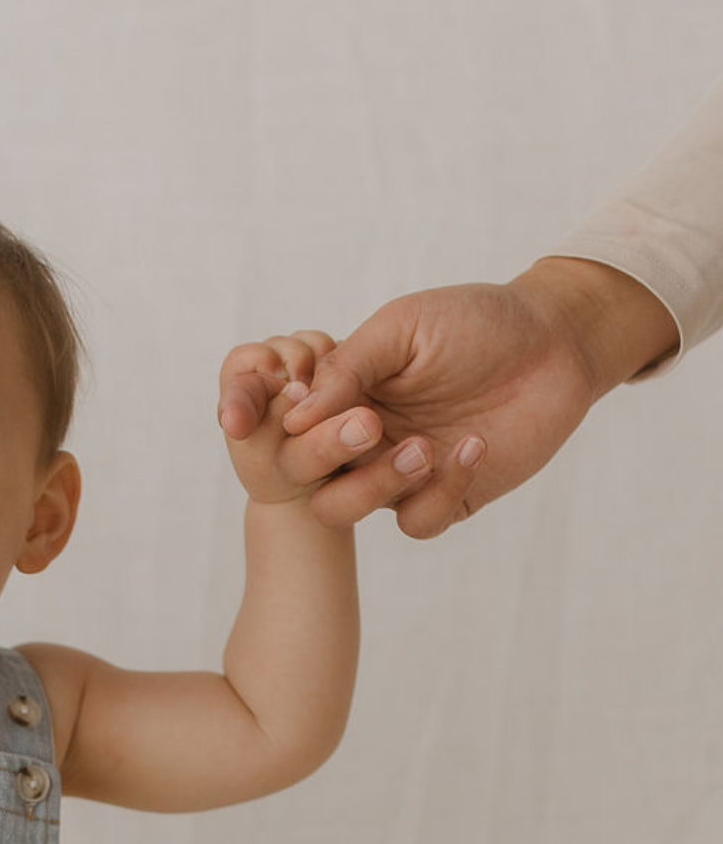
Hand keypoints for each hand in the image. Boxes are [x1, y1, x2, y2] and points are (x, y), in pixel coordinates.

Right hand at [222, 272, 635, 538]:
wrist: (555, 342)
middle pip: (309, 478)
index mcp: (341, 398)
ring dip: (380, 483)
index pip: (290, 429)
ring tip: (425, 446)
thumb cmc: (475, 323)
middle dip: (328, 458)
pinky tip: (473, 446)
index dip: (288, 430)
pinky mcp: (445, 498)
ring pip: (350, 508)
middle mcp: (360, 441)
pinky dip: (441, 491)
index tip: (306, 413)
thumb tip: (297, 415)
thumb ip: (350, 365)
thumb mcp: (403, 326)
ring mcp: (399, 474)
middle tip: (369, 427)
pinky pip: (418, 520)